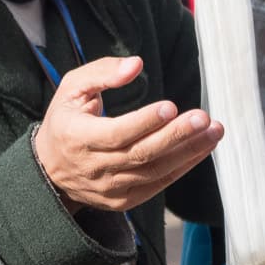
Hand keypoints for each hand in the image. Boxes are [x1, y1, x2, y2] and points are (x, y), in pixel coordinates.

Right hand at [32, 55, 222, 213]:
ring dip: (188, 152)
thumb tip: (137, 65)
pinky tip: (202, 148)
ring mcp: (110, 188)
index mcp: (77, 137)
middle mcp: (94, 167)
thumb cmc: (66, 121)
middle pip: (140, 155)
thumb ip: (102, 72)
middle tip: (203, 118)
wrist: (50, 171)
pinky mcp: (124, 200)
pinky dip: (183, 167)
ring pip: (155, 172)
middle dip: (175, 136)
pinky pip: (158, 184)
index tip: (170, 106)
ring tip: (214, 131)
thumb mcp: (72, 88)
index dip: (143, 122)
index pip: (115, 134)